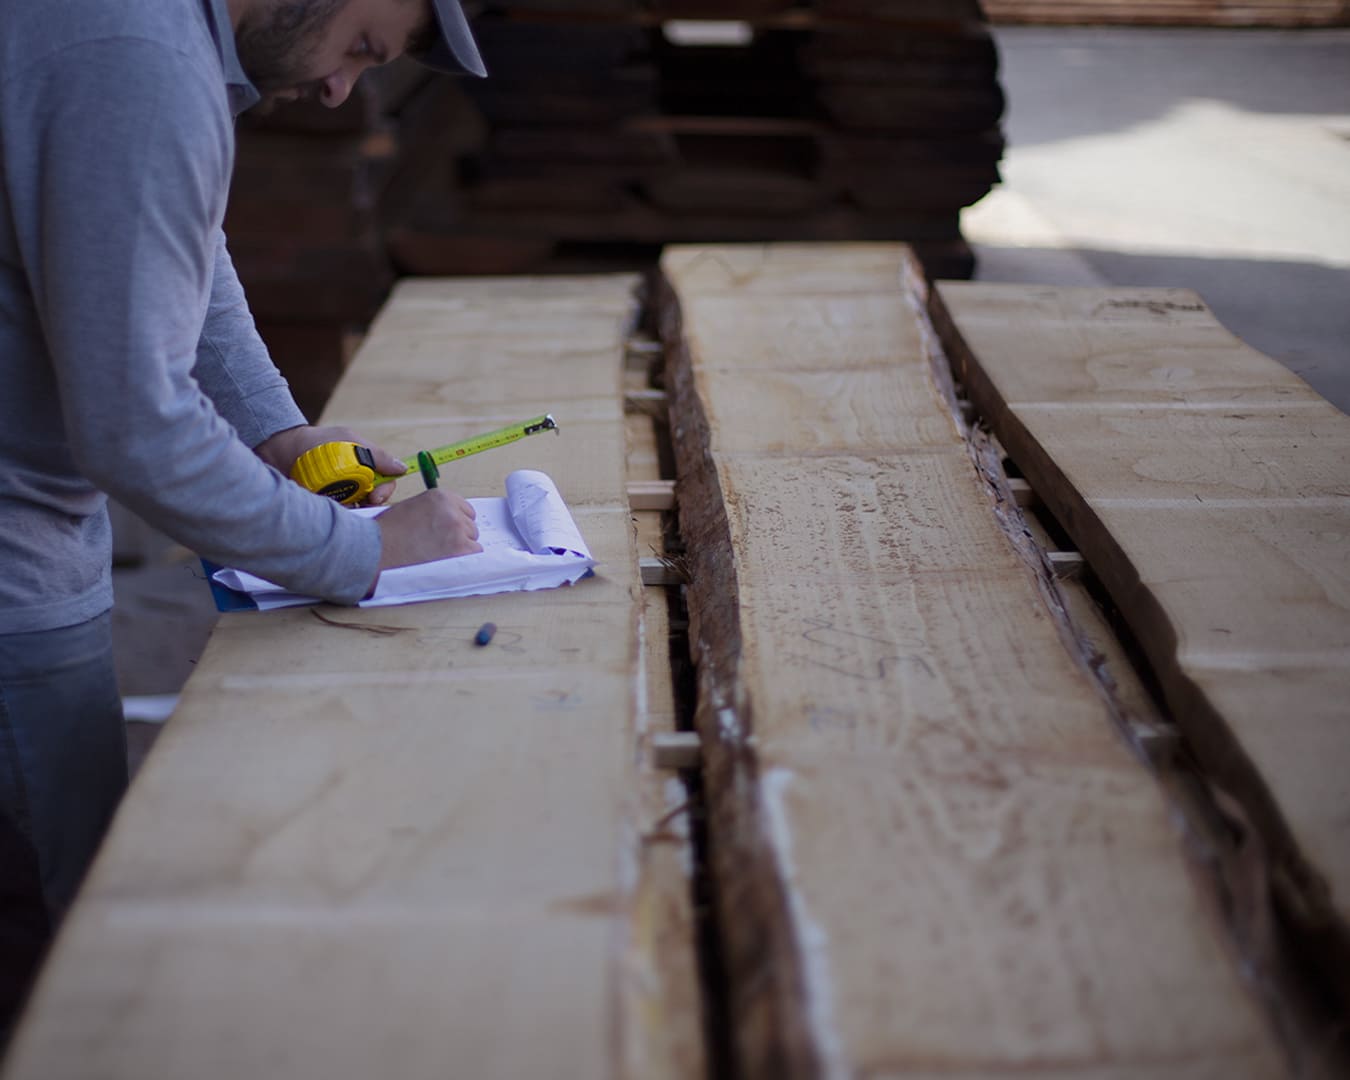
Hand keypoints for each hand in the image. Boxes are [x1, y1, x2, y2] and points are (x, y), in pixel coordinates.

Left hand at [255, 424, 407, 505]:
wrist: (281, 450)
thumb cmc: (317, 441)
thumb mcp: (350, 441)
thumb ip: (377, 455)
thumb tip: (402, 468)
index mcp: (365, 470)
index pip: (385, 486)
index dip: (384, 492)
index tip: (374, 496)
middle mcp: (354, 486)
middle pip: (373, 503)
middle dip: (369, 506)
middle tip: (359, 505)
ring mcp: (338, 498)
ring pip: (356, 514)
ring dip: (352, 512)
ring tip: (340, 508)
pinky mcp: (322, 508)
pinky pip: (335, 519)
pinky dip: (336, 519)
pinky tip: (329, 513)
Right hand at [370, 488, 481, 590]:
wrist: (375, 552)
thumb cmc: (385, 533)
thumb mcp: (411, 508)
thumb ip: (433, 512)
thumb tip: (445, 523)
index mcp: (440, 497)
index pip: (465, 510)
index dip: (455, 523)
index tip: (446, 532)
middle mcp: (452, 511)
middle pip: (470, 526)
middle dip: (458, 537)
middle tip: (438, 547)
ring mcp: (458, 530)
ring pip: (473, 542)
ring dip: (460, 550)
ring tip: (437, 556)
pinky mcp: (460, 550)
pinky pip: (474, 556)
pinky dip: (463, 562)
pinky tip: (445, 564)